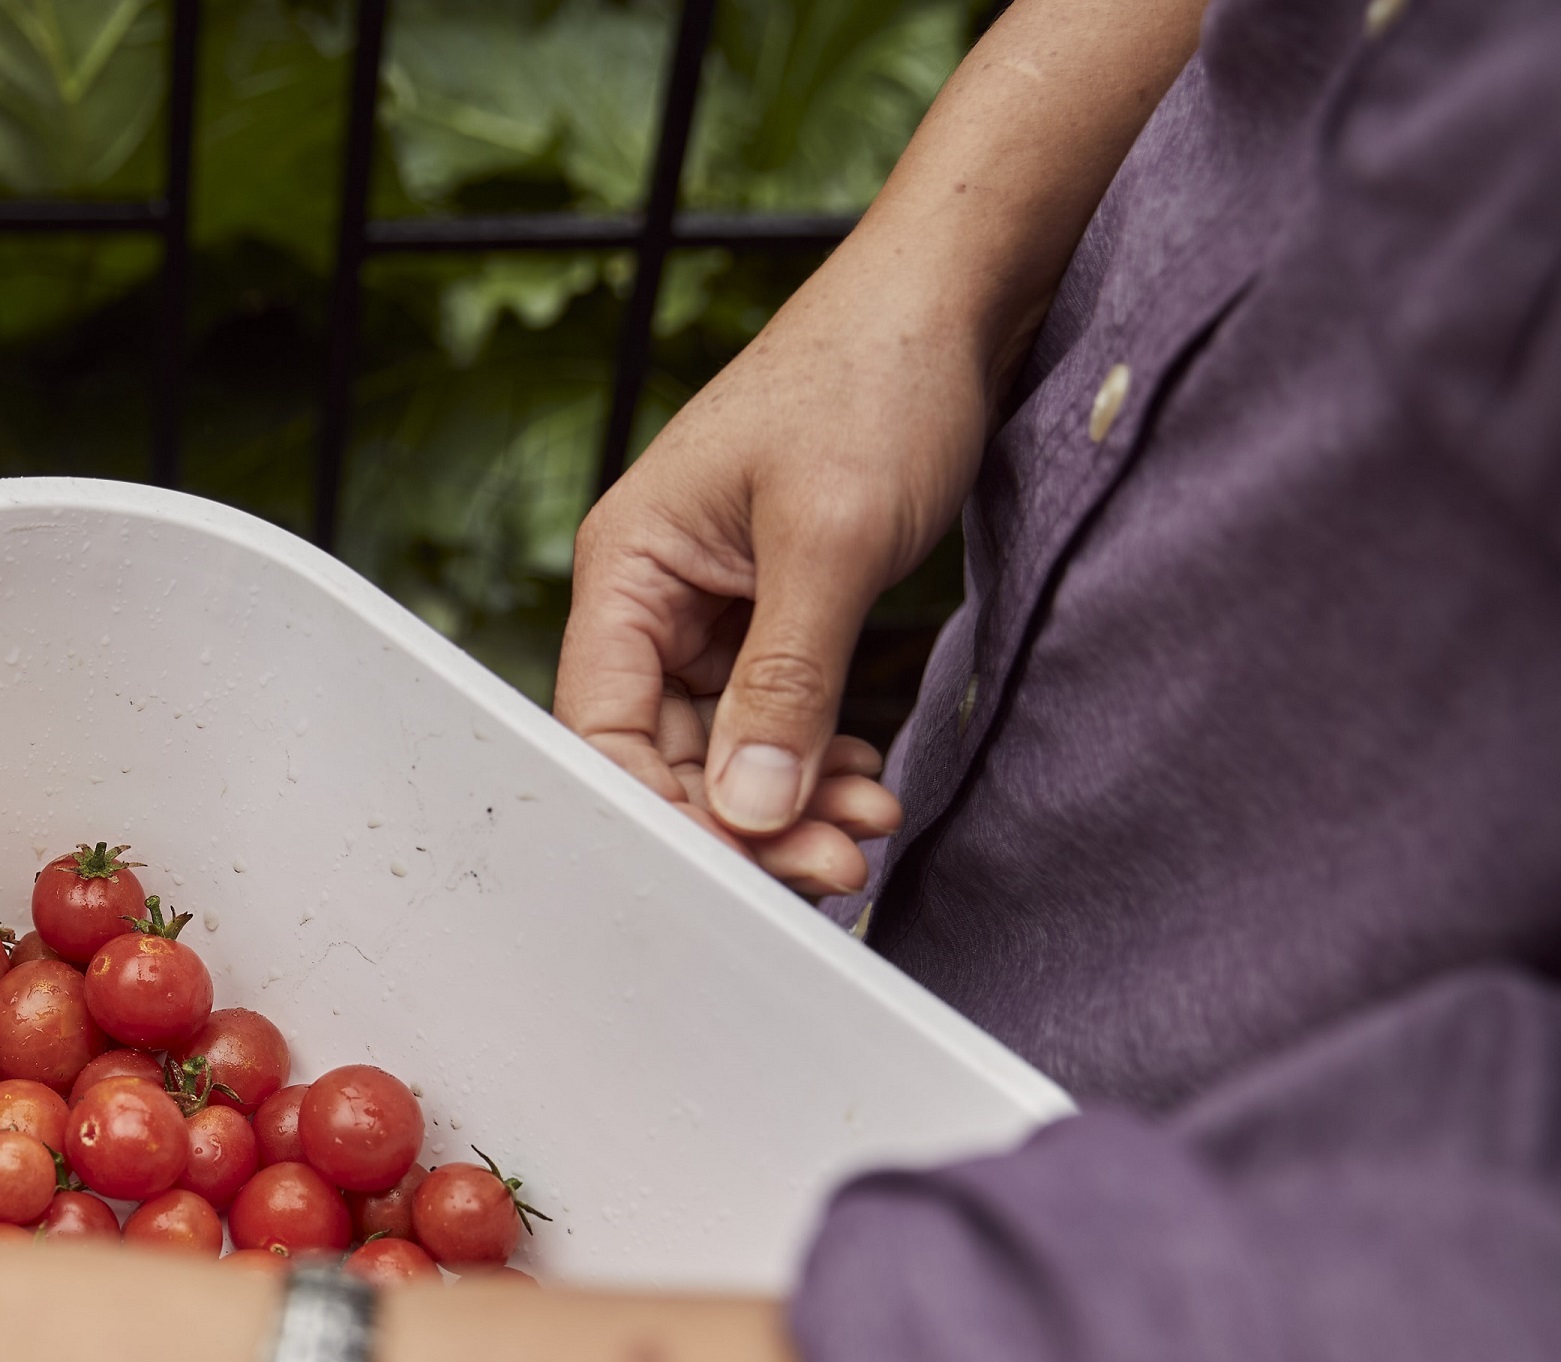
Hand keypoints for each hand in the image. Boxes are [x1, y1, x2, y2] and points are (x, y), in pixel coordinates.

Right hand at [557, 262, 978, 895]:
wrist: (956, 296)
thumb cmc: (874, 378)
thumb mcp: (830, 539)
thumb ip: (784, 682)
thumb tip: (747, 808)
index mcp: (626, 567)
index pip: (604, 732)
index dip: (664, 813)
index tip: (745, 866)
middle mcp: (652, 595)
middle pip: (664, 754)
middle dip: (747, 820)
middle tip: (838, 865)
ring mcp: (712, 605)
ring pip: (726, 746)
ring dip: (791, 800)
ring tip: (868, 829)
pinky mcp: (772, 608)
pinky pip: (772, 715)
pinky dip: (816, 758)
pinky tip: (864, 779)